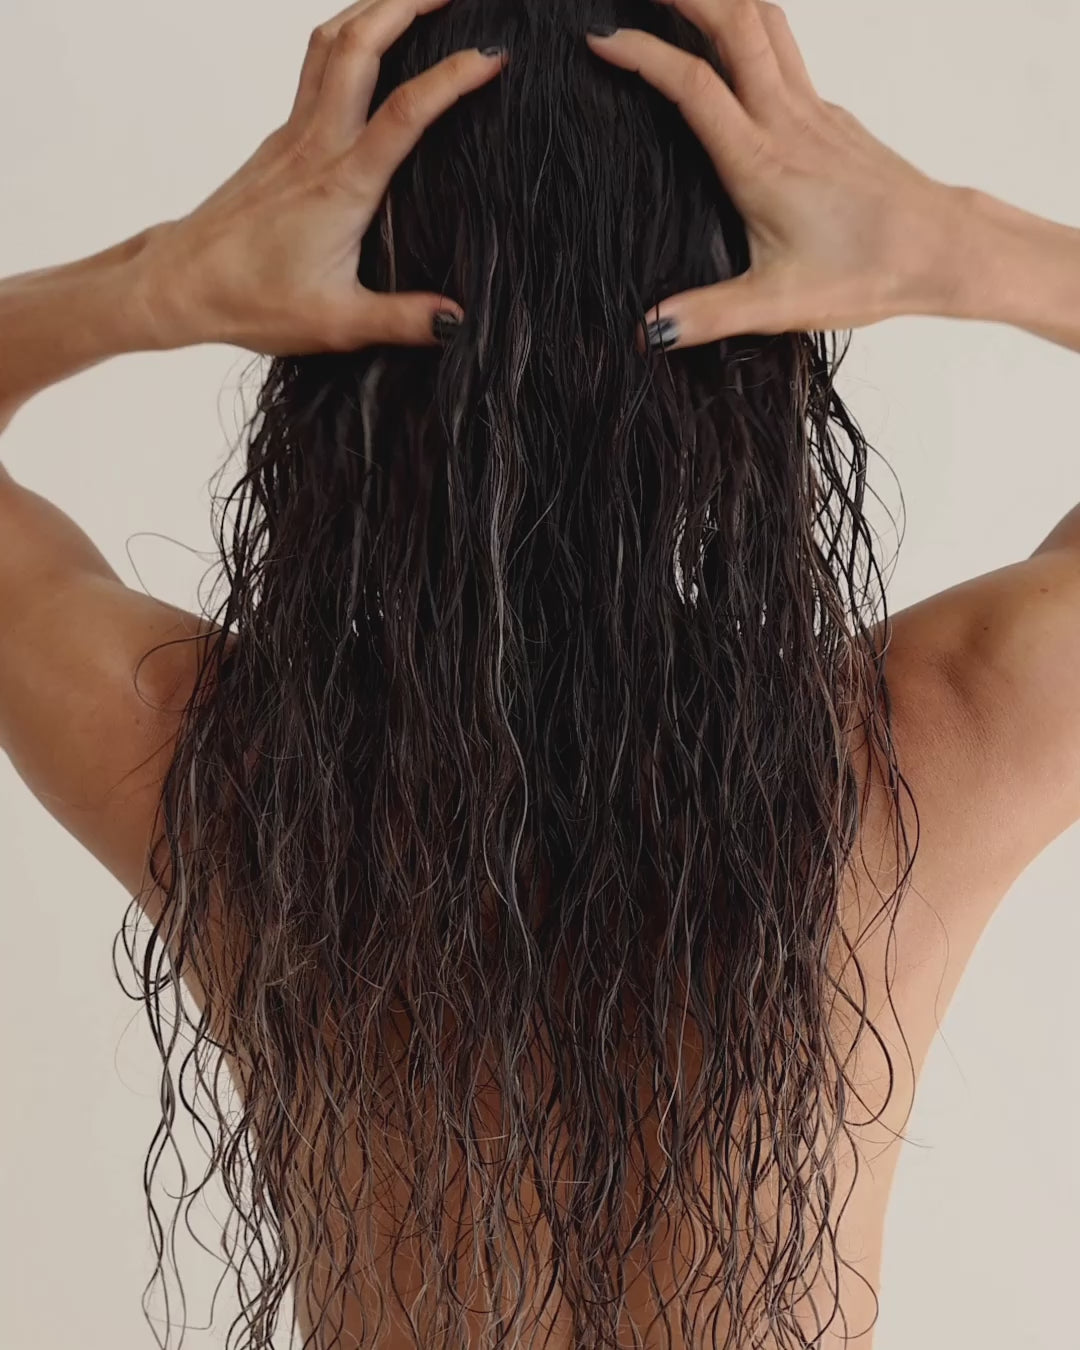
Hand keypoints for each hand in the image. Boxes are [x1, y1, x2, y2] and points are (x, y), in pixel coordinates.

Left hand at [139, 0, 506, 355]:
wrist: (181, 283)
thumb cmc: (253, 302)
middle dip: (407, 3)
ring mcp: (293, 135)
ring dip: (374, 8)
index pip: (405, 111)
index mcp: (341, 185)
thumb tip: (459, 322)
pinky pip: (316, 67)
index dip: (453, 77)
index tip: (493, 56)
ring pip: (331, 43)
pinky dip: (350, 39)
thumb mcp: (338, 323)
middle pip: (359, 44)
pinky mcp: (280, 140)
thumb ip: (403, 319)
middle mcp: (316, 145)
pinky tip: (371, 43)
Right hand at [586, 0, 966, 349]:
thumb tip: (647, 332)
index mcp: (760, 160)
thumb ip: (708, 314)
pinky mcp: (832, 118)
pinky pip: (786, 52)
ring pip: (766, 24)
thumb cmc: (868, 271)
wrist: (942, 249)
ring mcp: (814, 111)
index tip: (601, 41)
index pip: (692, 84)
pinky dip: (750, 30)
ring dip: (722, 0)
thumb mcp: (777, 304)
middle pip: (735, 23)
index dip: (642, 55)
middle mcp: (786, 121)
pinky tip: (733, 50)